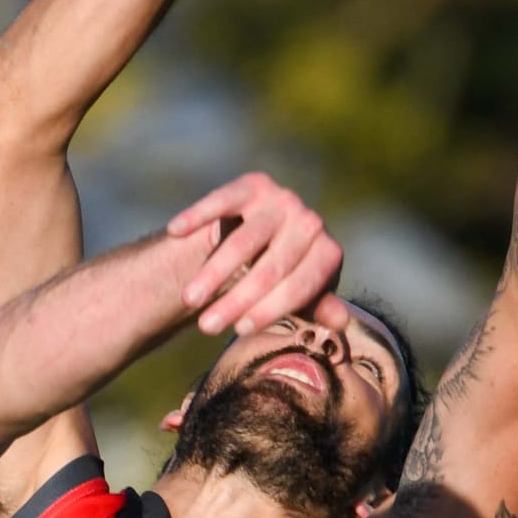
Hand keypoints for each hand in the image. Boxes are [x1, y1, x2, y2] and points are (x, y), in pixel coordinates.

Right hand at [168, 171, 343, 336]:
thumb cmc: (283, 279)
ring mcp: (282, 200)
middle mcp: (310, 223)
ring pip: (245, 242)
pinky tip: (176, 231)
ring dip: (214, 272)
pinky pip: (223, 200)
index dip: (269, 310)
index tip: (239, 332)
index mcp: (328, 254)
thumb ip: (316, 308)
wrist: (267, 240)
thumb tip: (341, 321)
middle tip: (207, 326)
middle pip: (270, 268)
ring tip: (190, 299)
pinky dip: (198, 214)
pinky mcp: (253, 185)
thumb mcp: (300, 298)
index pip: (299, 287)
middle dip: (237, 300)